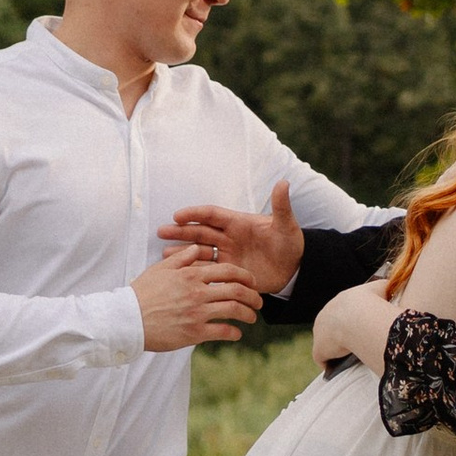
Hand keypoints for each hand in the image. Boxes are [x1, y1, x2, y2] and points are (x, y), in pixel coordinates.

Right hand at [134, 247, 264, 352]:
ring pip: (234, 310)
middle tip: (258, 301)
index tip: (252, 282)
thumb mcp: (160, 269)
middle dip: (254, 296)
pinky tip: (237, 334)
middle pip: (237, 290)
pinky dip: (234, 333)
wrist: (127, 320)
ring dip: (248, 314)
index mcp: (192, 274)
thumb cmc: (142, 293)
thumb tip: (197, 247)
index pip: (229, 271)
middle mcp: (198, 292)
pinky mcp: (194, 332)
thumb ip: (182, 257)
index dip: (246, 276)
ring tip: (252, 317)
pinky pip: (222, 331)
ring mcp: (198, 313)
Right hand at [161, 179, 304, 297]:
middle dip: (181, 231)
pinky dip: (193, 269)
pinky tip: (179, 272)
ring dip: (183, 251)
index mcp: (238, 222)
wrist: (294, 268)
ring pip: (200, 250)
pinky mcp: (228, 270)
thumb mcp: (286, 226)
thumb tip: (284, 182)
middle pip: (200, 231)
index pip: (212, 214)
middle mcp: (229, 236)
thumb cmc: (290, 243)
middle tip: (161, 231)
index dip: (195, 214)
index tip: (178, 215)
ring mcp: (227, 253)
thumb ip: (281, 207)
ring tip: (165, 255)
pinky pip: (207, 269)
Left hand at [313, 280, 395, 373]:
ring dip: (338, 350)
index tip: (363, 330)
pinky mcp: (319, 350)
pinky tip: (342, 368)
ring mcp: (318, 334)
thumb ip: (384, 288)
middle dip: (345, 336)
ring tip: (354, 358)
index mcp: (337, 303)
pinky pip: (324, 359)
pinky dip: (332, 364)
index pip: (343, 314)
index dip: (353, 323)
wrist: (358, 317)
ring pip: (328, 344)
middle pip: (333, 329)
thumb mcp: (381, 288)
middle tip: (361, 344)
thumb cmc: (371, 302)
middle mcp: (324, 317)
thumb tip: (389, 291)